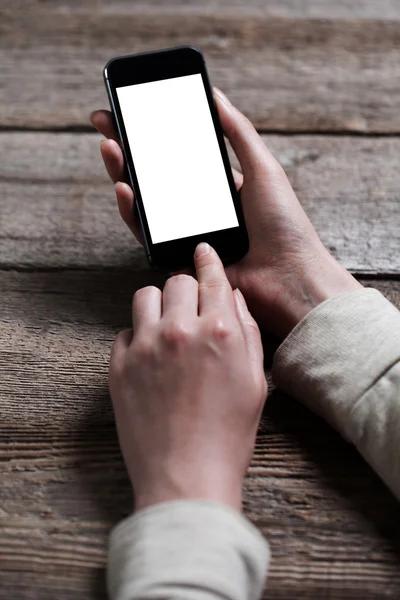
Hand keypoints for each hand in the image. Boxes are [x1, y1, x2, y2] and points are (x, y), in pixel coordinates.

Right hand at [91, 91, 360, 337]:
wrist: (288, 275)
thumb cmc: (283, 223)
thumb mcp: (263, 167)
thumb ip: (237, 131)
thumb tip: (214, 93)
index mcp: (218, 185)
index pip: (177, 153)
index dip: (152, 132)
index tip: (129, 108)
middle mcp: (198, 208)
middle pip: (154, 175)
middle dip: (127, 147)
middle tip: (106, 121)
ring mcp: (186, 232)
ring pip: (145, 202)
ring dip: (123, 173)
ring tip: (110, 148)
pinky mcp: (178, 257)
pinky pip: (147, 233)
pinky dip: (132, 210)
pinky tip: (125, 188)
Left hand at [109, 243, 266, 511]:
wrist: (186, 478)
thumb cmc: (228, 435)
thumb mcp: (255, 381)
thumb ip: (246, 332)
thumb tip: (233, 299)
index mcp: (219, 331)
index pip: (212, 278)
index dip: (208, 260)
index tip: (203, 250)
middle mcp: (180, 330)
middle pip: (177, 281)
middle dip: (186, 289)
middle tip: (190, 308)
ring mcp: (145, 347)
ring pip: (145, 296)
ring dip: (159, 305)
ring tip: (167, 328)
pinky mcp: (119, 366)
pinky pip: (124, 332)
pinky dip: (138, 337)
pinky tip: (150, 358)